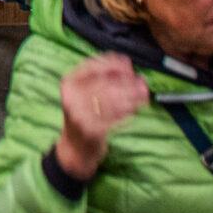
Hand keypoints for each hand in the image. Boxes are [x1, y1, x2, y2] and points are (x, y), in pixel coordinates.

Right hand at [55, 53, 150, 182]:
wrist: (75, 149)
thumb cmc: (84, 116)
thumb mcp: (84, 94)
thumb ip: (101, 79)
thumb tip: (127, 66)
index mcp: (68, 84)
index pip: (91, 66)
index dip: (111, 63)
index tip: (127, 64)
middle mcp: (71, 98)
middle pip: (105, 84)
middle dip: (127, 82)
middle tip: (142, 83)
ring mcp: (80, 115)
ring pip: (112, 100)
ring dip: (132, 97)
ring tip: (143, 95)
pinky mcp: (92, 130)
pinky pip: (115, 117)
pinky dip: (128, 112)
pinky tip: (135, 110)